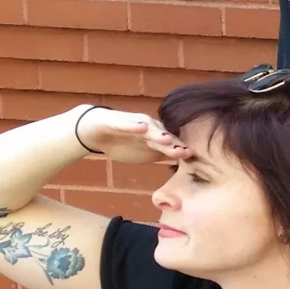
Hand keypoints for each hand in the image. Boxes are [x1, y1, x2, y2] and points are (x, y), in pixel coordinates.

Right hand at [75, 108, 189, 166]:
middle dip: (174, 143)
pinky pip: (126, 124)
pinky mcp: (118, 122)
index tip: (192, 157)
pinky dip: (133, 126)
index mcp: (157, 136)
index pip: (171, 143)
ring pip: (148, 129)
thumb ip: (163, 155)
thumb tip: (184, 166)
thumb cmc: (126, 143)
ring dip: (157, 134)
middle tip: (184, 151)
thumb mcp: (146, 153)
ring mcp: (135, 124)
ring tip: (166, 139)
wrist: (97, 132)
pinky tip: (140, 128)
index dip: (180, 149)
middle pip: (163, 136)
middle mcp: (149, 128)